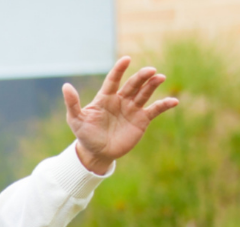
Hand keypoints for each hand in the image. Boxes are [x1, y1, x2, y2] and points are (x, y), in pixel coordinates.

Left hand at [65, 56, 179, 175]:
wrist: (97, 153)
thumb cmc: (85, 135)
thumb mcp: (76, 120)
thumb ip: (73, 104)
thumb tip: (65, 86)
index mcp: (105, 97)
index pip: (113, 80)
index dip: (119, 69)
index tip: (126, 59)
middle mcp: (121, 100)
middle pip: (133, 84)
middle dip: (141, 77)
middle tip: (150, 70)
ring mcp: (132, 109)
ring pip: (145, 93)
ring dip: (152, 85)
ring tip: (160, 77)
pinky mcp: (142, 120)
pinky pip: (155, 110)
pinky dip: (164, 105)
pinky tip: (174, 101)